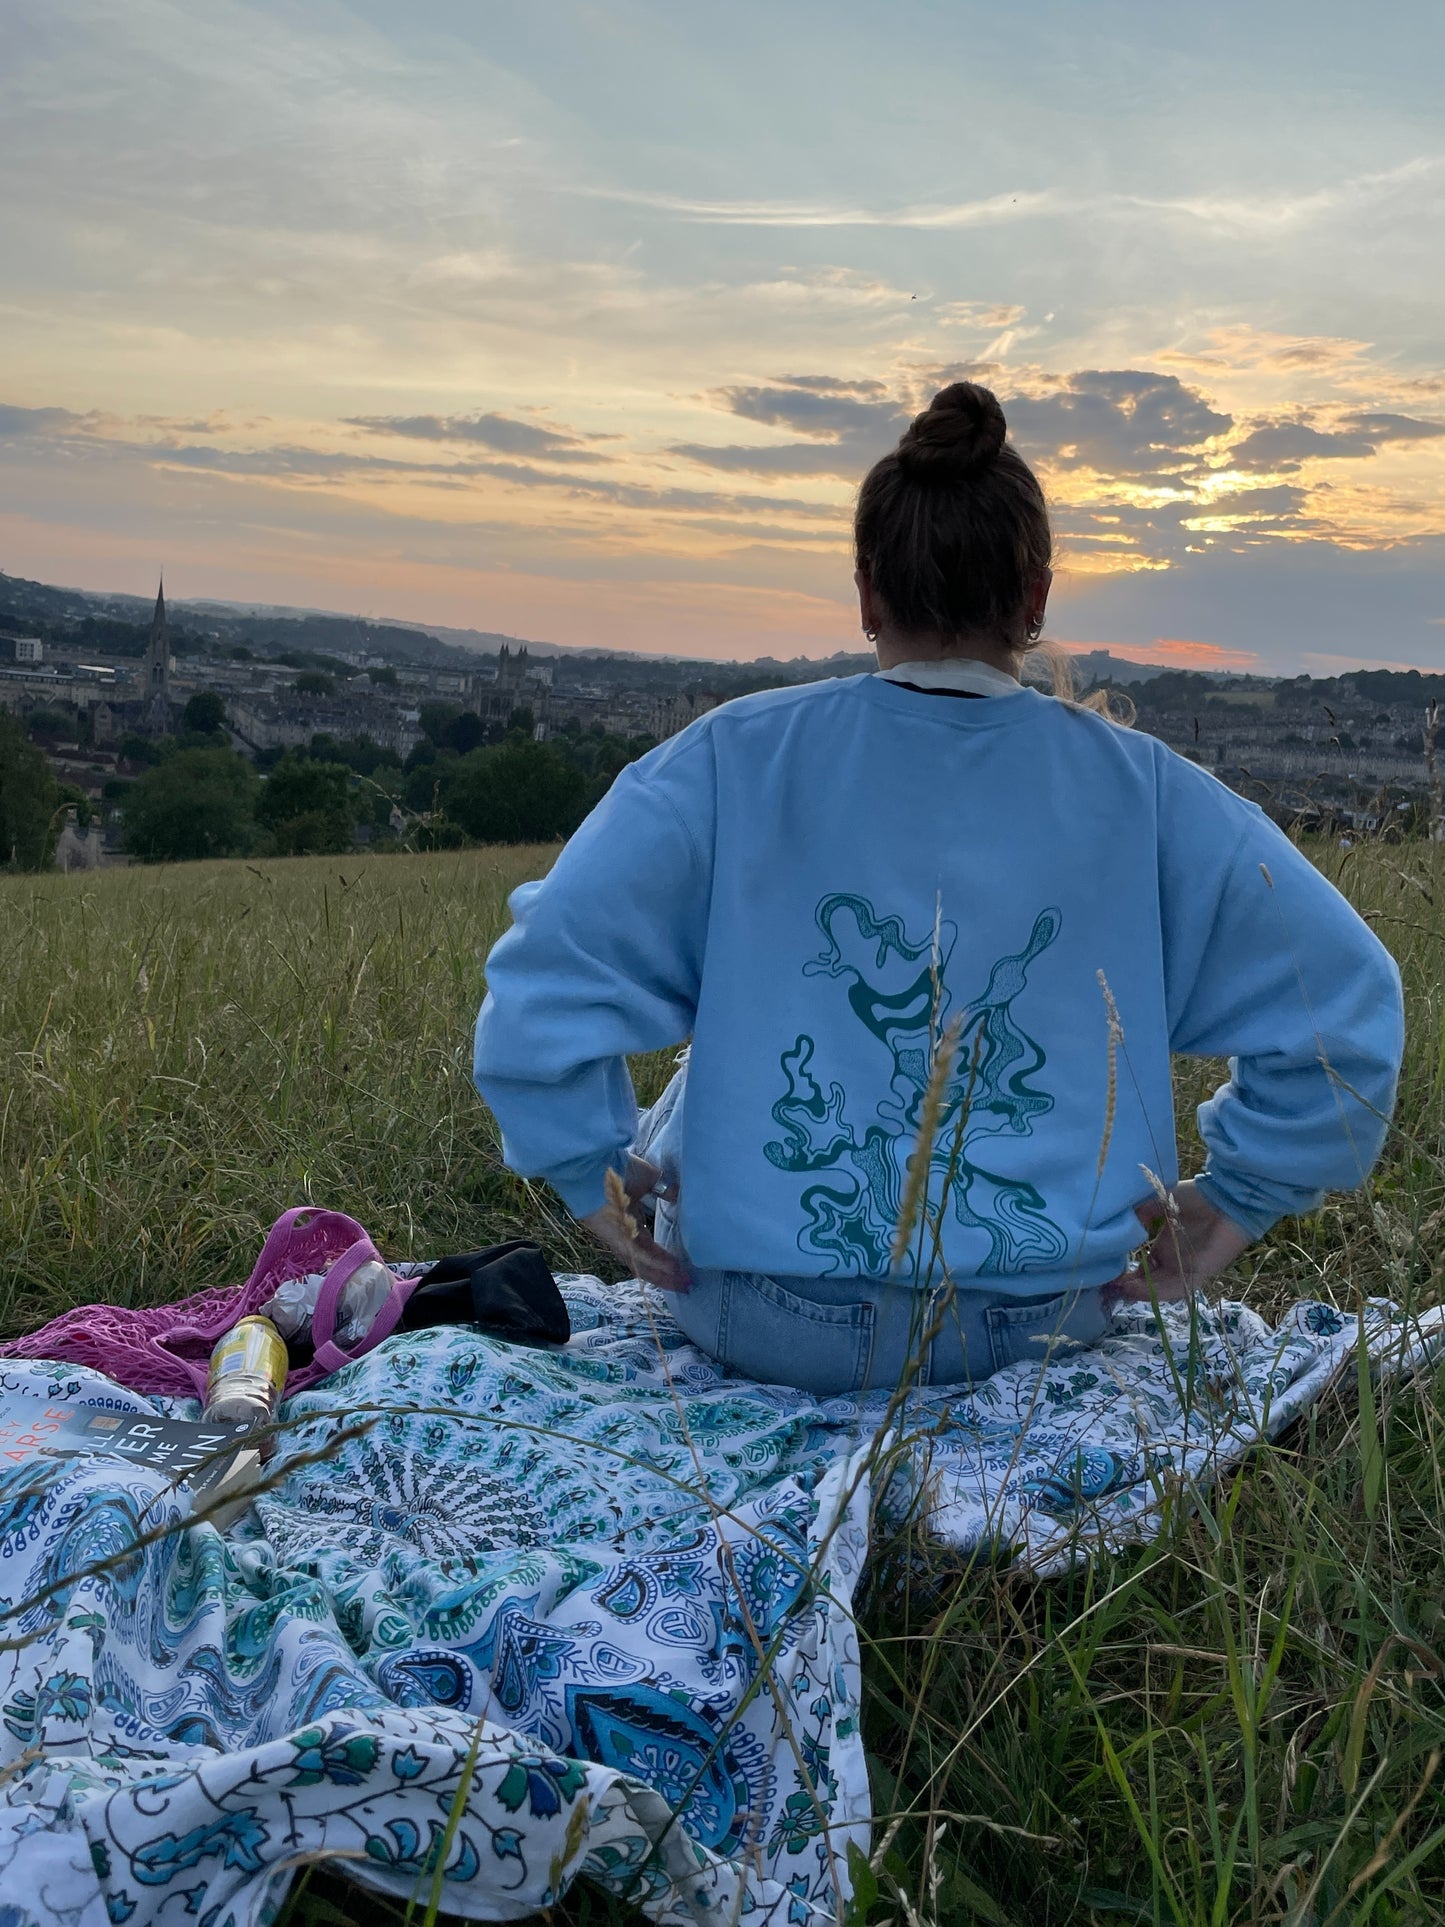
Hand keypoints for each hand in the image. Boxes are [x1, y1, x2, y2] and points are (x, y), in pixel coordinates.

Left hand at [580, 1155, 690, 1292]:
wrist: (599, 1163)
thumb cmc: (622, 1168)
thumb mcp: (651, 1178)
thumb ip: (665, 1189)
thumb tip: (679, 1195)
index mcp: (631, 1220)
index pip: (650, 1248)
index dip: (666, 1259)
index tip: (684, 1268)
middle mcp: (625, 1234)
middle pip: (647, 1262)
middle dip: (668, 1274)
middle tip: (688, 1284)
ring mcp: (618, 1238)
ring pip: (642, 1264)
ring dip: (663, 1275)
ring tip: (682, 1283)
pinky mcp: (614, 1238)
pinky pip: (637, 1254)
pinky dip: (655, 1263)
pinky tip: (672, 1269)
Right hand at [1105, 1178, 1251, 1304]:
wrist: (1227, 1199)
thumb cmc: (1197, 1197)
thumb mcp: (1161, 1200)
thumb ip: (1141, 1212)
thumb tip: (1120, 1226)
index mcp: (1164, 1245)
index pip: (1142, 1266)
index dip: (1126, 1272)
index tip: (1108, 1273)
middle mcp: (1173, 1260)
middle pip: (1148, 1280)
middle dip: (1129, 1285)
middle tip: (1109, 1286)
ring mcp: (1186, 1268)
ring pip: (1160, 1288)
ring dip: (1141, 1291)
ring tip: (1121, 1289)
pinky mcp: (1199, 1274)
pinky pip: (1178, 1289)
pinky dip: (1160, 1293)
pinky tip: (1141, 1291)